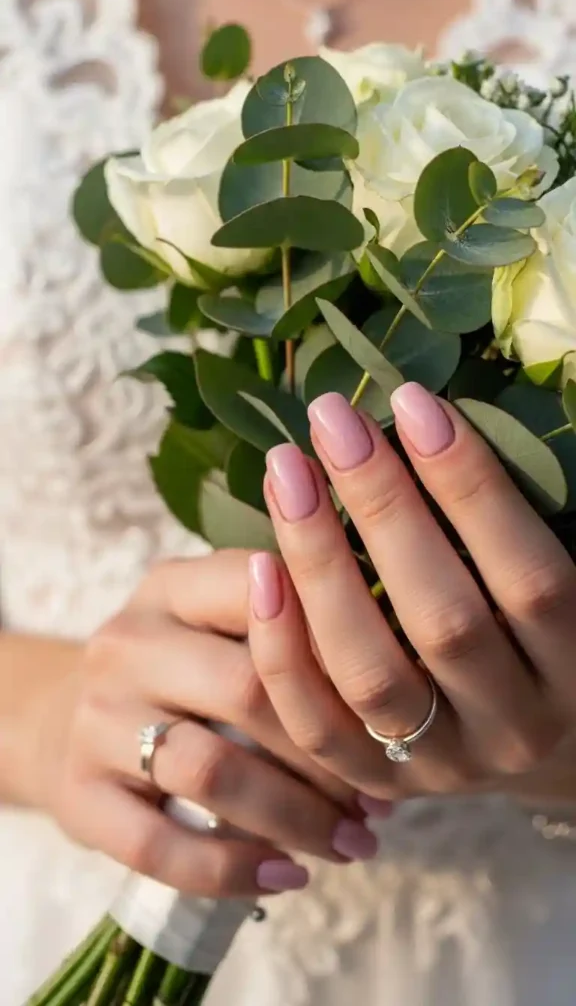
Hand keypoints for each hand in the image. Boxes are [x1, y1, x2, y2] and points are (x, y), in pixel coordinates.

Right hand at [33, 551, 377, 898]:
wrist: (66, 719)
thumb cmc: (181, 669)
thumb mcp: (217, 621)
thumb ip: (291, 622)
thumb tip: (408, 659)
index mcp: (171, 587)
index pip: (264, 599)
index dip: (337, 652)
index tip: (395, 700)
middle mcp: (126, 643)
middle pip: (246, 692)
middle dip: (328, 753)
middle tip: (383, 796)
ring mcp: (95, 719)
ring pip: (212, 773)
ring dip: (296, 817)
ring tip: (353, 842)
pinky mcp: (77, 795)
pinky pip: (159, 846)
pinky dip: (232, 870)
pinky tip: (286, 875)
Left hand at [247, 384, 575, 806]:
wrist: (534, 742)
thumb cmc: (537, 635)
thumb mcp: (555, 586)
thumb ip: (507, 532)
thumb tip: (426, 420)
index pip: (530, 578)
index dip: (472, 487)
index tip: (412, 400)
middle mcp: (514, 726)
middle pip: (443, 619)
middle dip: (382, 507)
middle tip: (333, 419)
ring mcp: (440, 764)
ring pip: (369, 672)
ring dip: (320, 563)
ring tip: (287, 471)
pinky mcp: (374, 780)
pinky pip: (314, 723)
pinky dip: (282, 647)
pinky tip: (260, 566)